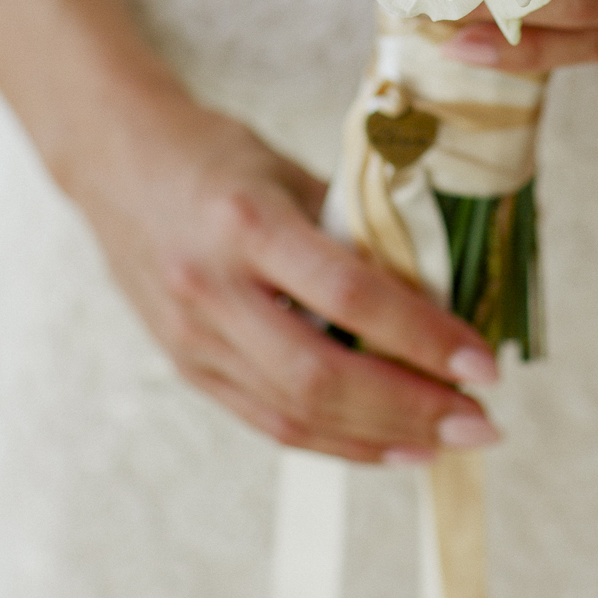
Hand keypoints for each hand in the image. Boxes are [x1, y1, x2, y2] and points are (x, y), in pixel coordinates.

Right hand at [71, 92, 500, 463]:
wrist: (115, 161)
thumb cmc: (216, 154)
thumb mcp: (289, 169)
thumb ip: (354, 226)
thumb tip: (438, 286)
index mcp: (246, 222)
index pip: (348, 294)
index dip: (421, 336)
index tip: (483, 363)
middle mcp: (212, 288)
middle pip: (320, 377)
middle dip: (411, 409)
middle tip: (482, 421)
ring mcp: (192, 337)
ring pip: (294, 414)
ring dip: (380, 438)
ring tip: (449, 440)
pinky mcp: (187, 366)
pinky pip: (268, 420)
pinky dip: (335, 440)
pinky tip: (388, 443)